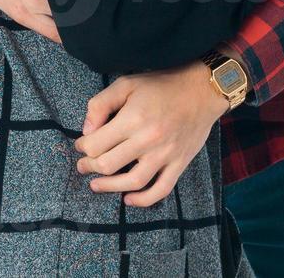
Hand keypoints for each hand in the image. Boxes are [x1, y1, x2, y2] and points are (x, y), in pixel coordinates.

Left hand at [74, 61, 226, 207]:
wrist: (202, 89)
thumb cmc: (162, 85)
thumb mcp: (126, 84)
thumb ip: (101, 104)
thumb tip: (86, 130)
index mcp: (133, 119)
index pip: (96, 144)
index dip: (82, 147)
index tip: (81, 145)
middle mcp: (148, 140)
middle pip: (109, 164)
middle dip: (90, 167)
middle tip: (83, 166)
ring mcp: (165, 154)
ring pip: (132, 182)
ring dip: (109, 187)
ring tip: (96, 185)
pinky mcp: (179, 163)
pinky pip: (161, 189)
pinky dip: (144, 200)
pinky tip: (129, 199)